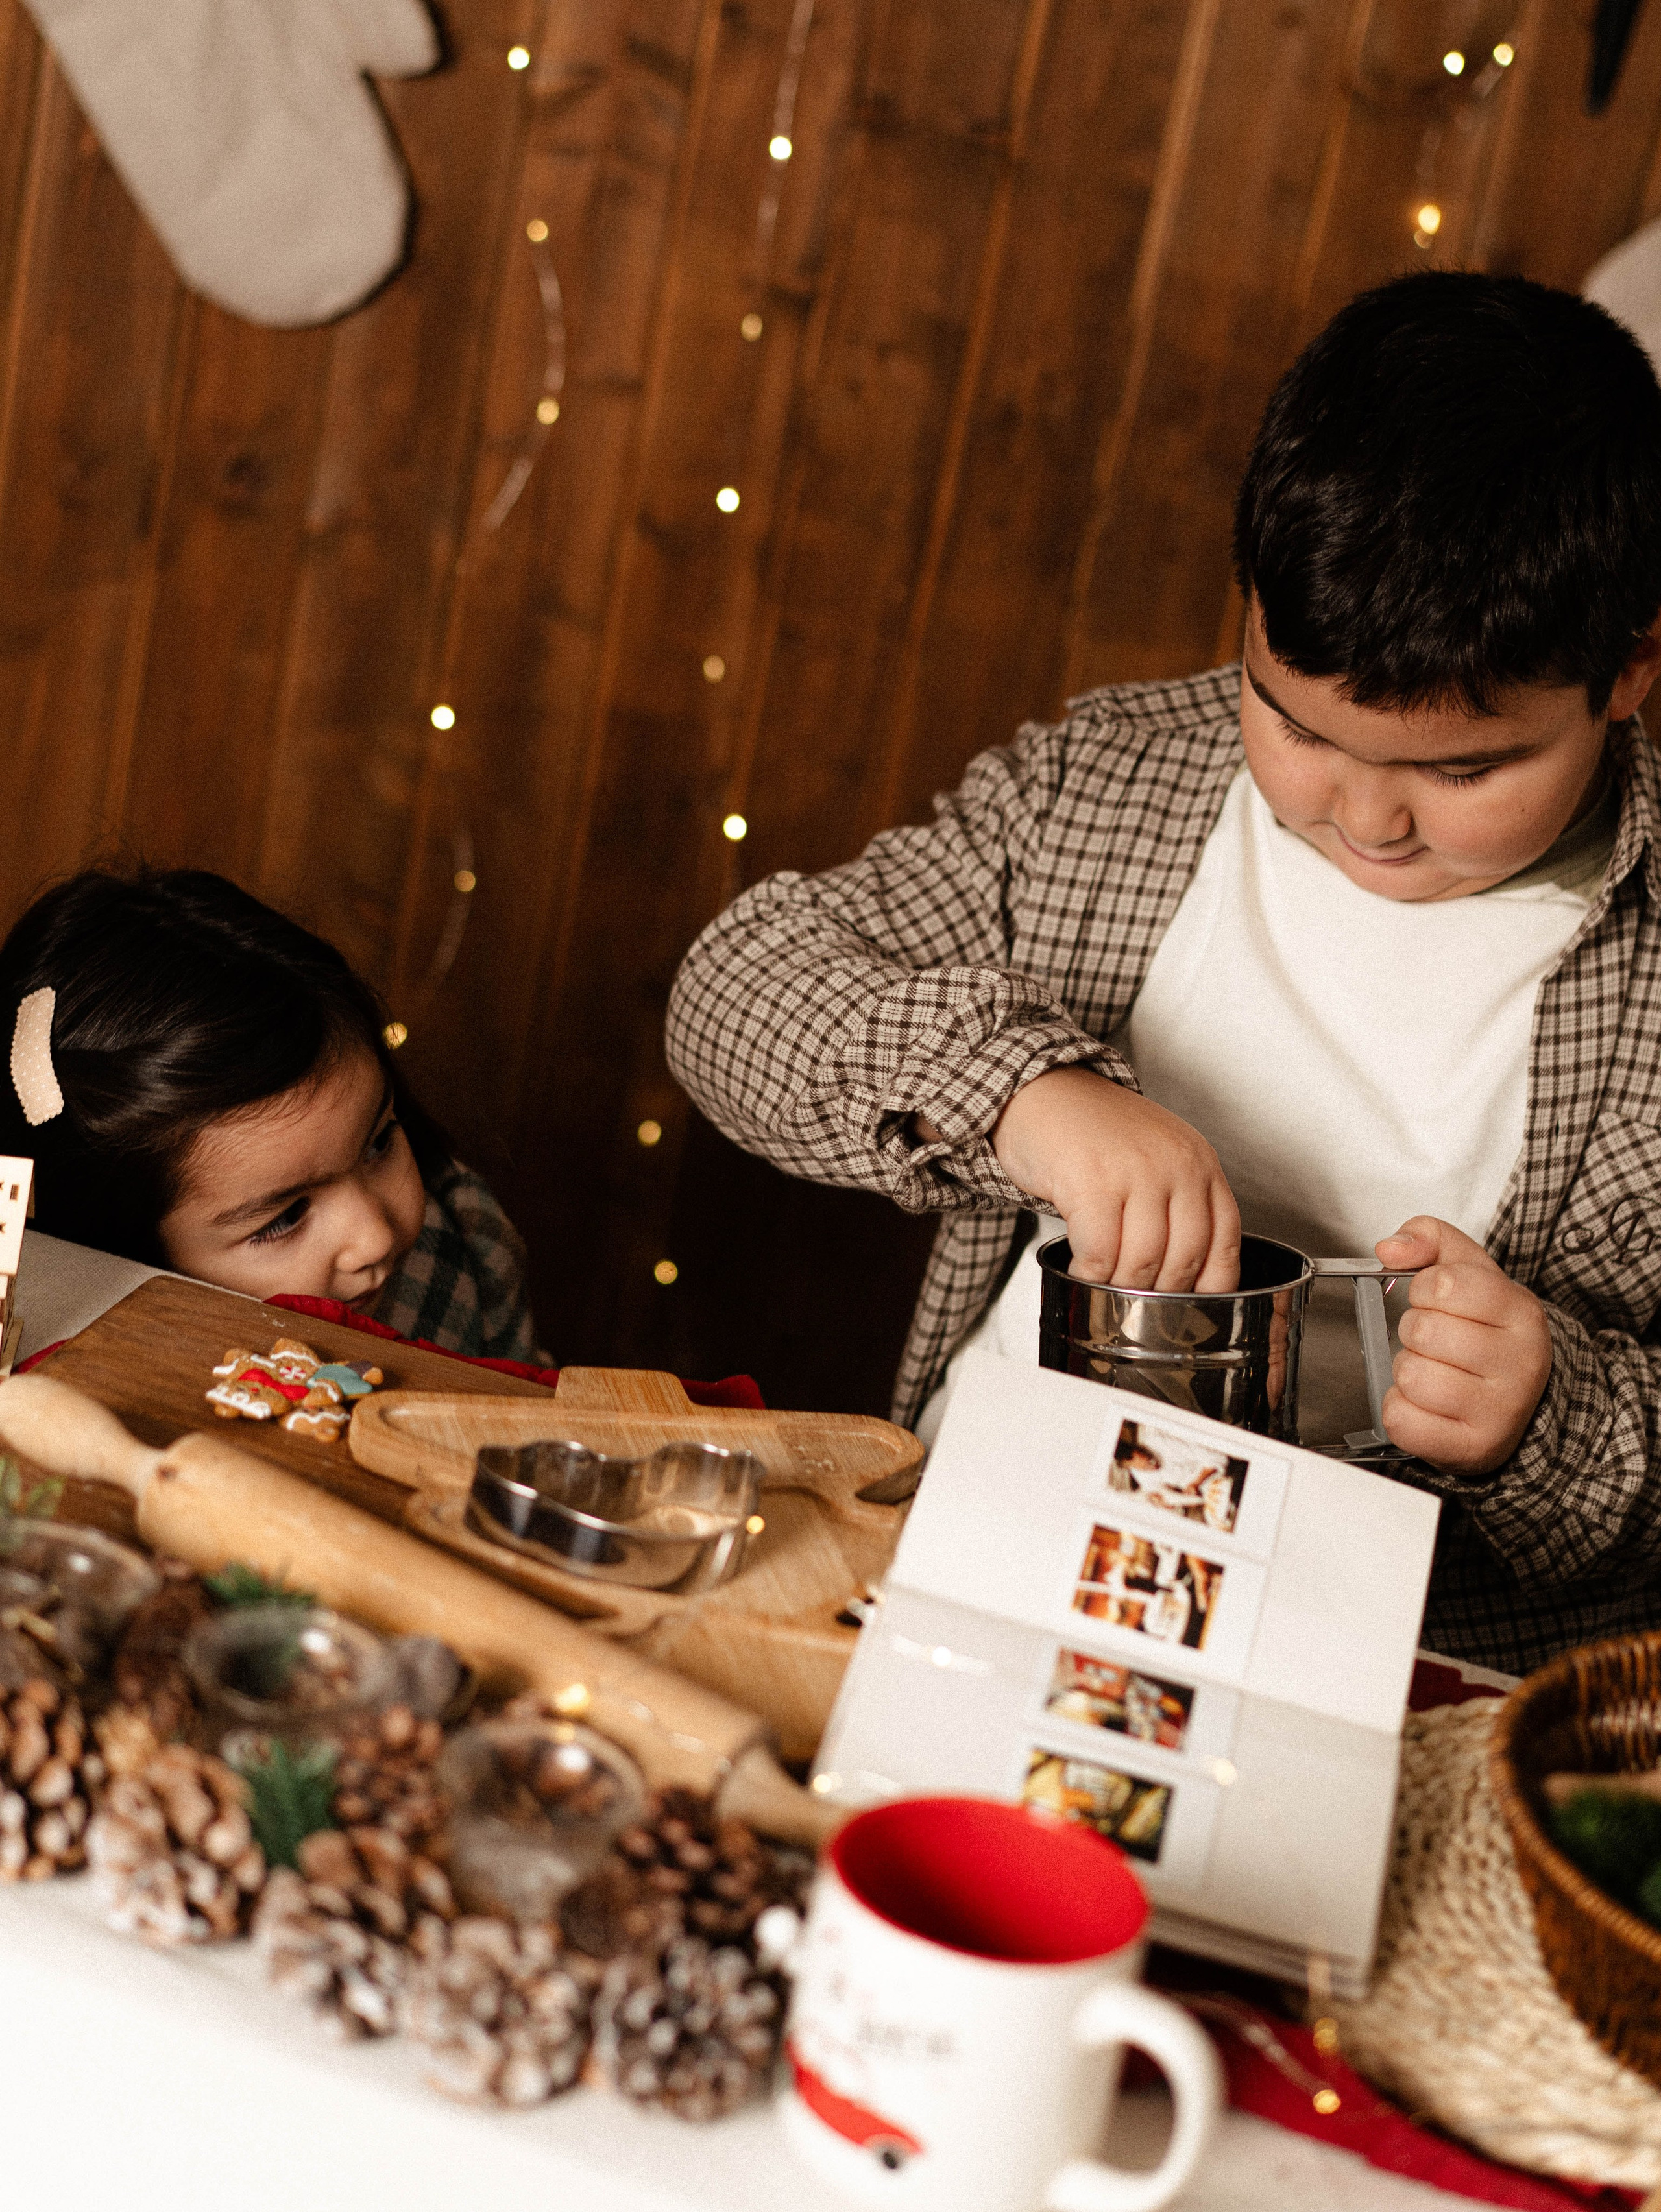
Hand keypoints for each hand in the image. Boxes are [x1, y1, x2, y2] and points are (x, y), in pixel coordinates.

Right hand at [989, 1067, 1240, 1291]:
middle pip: (1183, 1262)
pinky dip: (1089, 1275)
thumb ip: (1178, 1207)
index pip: (1225, 1245)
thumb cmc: (1094, 1133)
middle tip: (1135, 1305)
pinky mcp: (1091, 1181)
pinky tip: (1080, 1271)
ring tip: (1104, 1288)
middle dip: (1157, 1297)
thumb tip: (1186, 1281)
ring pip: (1142, 1263)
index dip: (1208, 1290)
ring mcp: (1135, 1171)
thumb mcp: (1156, 1158)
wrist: (1040, 1090)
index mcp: (1200, 1164)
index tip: (1189, 1311)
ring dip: (1120, 1290)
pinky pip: (1099, 1253)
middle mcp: (1175, 1165)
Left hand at [1374, 1216, 1551, 1472]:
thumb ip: (1429, 1238)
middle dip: (1415, 1332)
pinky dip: (1402, 1411)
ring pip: (1410, 1376)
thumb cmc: (1486, 1332)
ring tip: (1436, 1372)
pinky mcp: (1473, 1448)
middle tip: (1437, 1342)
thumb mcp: (1468, 1271)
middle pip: (1423, 1331)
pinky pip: (1402, 1420)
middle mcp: (1520, 1363)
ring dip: (1408, 1371)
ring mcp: (1500, 1411)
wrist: (1518, 1400)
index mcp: (1522, 1313)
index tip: (1435, 1300)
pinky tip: (1428, 1405)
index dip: (1424, 1289)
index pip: (1444, 1285)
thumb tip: (1392, 1248)